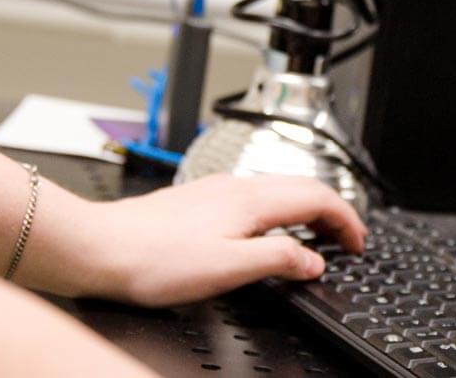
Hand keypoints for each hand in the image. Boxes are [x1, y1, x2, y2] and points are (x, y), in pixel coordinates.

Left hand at [16, 174, 365, 306]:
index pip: (317, 197)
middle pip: (302, 187)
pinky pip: (256, 197)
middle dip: (334, 211)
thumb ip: (277, 261)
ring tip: (316, 238)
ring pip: (279, 189)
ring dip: (307, 210)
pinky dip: (279, 212)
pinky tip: (267, 233)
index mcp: (250, 200)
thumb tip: (313, 261)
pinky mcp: (199, 201)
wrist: (98, 248)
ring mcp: (216, 190)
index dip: (347, 220)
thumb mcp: (228, 269)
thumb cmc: (152, 259)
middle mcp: (235, 187)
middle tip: (348, 240)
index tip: (358, 242)